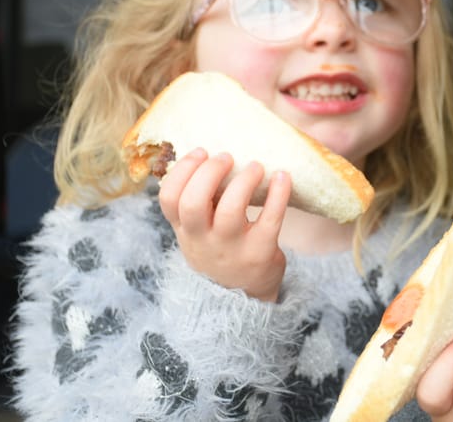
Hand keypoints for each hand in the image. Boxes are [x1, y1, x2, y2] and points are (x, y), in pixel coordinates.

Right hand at [158, 148, 291, 300]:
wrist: (243, 300)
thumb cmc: (221, 254)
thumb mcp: (199, 236)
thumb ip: (198, 207)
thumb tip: (210, 157)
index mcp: (186, 231)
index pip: (169, 200)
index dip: (182, 171)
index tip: (200, 151)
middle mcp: (203, 241)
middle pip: (193, 202)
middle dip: (209, 172)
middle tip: (227, 157)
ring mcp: (231, 248)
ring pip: (230, 210)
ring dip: (244, 181)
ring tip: (257, 167)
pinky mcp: (260, 252)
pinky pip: (270, 219)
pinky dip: (279, 194)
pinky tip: (283, 177)